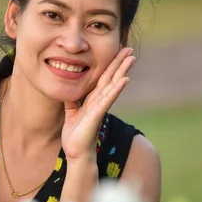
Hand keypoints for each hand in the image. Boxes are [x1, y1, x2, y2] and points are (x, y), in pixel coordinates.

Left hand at [61, 47, 135, 161]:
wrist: (76, 152)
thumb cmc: (75, 135)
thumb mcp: (71, 112)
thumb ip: (72, 100)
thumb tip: (69, 89)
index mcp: (93, 99)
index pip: (104, 78)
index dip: (111, 65)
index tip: (118, 52)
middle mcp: (99, 101)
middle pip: (112, 78)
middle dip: (120, 63)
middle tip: (130, 49)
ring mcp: (100, 107)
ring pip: (113, 85)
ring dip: (123, 71)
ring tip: (132, 58)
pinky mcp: (97, 114)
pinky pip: (108, 99)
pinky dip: (116, 89)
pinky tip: (125, 79)